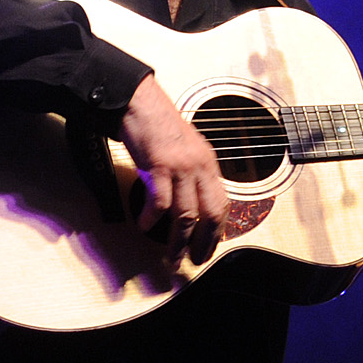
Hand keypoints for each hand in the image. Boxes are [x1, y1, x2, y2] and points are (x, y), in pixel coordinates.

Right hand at [120, 75, 226, 263]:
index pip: (222, 204)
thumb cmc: (158, 125)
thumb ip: (191, 173)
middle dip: (205, 243)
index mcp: (208, 163)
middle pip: (211, 214)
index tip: (211, 247)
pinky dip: (151, 218)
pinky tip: (144, 225)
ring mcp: (182, 166)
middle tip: (196, 260)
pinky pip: (159, 202)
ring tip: (172, 256)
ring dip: (179, 240)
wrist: (139, 102)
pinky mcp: (160, 165)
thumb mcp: (185, 150)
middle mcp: (200, 166)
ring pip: (187, 214)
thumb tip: (191, 201)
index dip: (218, 230)